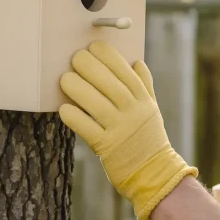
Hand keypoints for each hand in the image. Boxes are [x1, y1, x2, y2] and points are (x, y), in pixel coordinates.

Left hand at [59, 40, 197, 219]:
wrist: (155, 174)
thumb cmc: (149, 138)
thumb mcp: (152, 110)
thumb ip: (145, 86)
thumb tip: (137, 61)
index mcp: (143, 100)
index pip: (125, 71)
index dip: (108, 56)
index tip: (94, 46)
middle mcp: (134, 112)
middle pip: (109, 84)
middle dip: (90, 67)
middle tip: (75, 58)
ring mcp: (121, 130)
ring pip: (96, 103)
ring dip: (78, 88)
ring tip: (64, 78)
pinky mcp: (108, 148)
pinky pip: (88, 129)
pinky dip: (75, 117)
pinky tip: (64, 108)